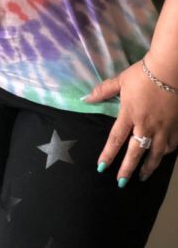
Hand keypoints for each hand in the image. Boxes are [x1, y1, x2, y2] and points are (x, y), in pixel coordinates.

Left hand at [83, 60, 177, 184]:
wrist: (168, 71)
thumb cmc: (142, 75)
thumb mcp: (120, 81)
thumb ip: (103, 91)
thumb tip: (85, 99)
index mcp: (129, 114)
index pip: (116, 139)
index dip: (108, 154)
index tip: (101, 167)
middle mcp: (146, 125)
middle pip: (135, 152)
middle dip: (127, 169)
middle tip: (121, 183)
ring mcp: (162, 128)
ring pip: (155, 154)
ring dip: (148, 167)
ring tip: (142, 177)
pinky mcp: (176, 127)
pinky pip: (171, 146)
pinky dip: (165, 153)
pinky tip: (161, 157)